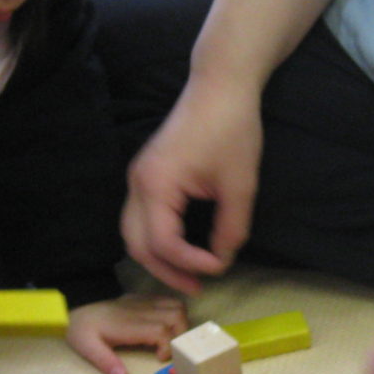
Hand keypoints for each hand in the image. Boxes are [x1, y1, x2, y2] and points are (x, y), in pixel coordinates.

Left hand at [65, 294, 188, 373]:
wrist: (75, 307)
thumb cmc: (81, 330)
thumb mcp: (87, 347)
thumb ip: (105, 361)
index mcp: (129, 324)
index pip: (161, 330)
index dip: (168, 346)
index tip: (159, 358)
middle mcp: (140, 310)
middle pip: (176, 315)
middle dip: (181, 335)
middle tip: (170, 350)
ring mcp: (143, 302)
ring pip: (176, 305)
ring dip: (180, 323)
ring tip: (170, 339)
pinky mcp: (142, 298)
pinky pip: (168, 300)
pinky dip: (174, 313)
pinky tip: (164, 326)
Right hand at [121, 82, 262, 294]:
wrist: (219, 86)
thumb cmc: (231, 129)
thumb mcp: (240, 185)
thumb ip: (230, 228)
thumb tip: (222, 259)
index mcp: (156, 184)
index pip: (162, 242)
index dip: (190, 262)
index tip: (219, 266)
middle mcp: (137, 183)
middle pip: (136, 244)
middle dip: (165, 271)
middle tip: (196, 288)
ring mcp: (138, 178)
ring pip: (133, 233)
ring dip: (158, 258)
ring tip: (189, 275)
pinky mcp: (146, 175)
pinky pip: (141, 218)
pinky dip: (156, 240)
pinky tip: (182, 250)